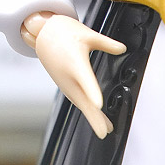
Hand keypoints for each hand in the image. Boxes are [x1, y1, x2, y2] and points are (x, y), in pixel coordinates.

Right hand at [22, 12, 125, 137]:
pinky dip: (88, 112)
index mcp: (75, 62)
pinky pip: (79, 102)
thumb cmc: (63, 33)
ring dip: (93, 118)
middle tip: (103, 131)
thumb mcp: (87, 34)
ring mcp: (66, 84)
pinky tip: (98, 120)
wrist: (43, 35)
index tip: (98, 105)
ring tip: (105, 130)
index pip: (84, 79)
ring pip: (81, 104)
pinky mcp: (66, 88)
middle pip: (83, 100)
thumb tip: (122, 48)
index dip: (91, 93)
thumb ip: (106, 43)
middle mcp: (69, 77)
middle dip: (94, 117)